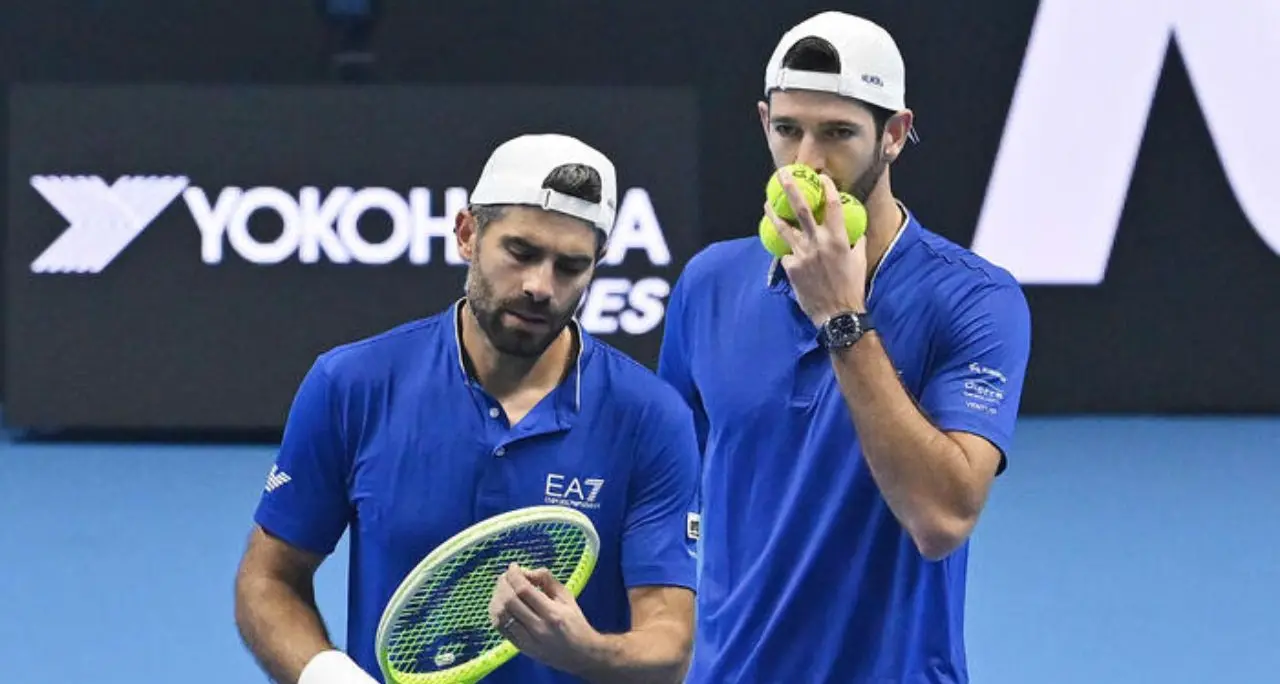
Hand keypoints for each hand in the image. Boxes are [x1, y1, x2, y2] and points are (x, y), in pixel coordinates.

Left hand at [488, 563, 600, 674]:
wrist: (580, 655)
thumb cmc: (575, 623)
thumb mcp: (567, 597)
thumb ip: (548, 581)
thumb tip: (527, 572)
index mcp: (552, 613)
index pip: (524, 590)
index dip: (514, 575)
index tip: (513, 566)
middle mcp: (538, 627)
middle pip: (509, 601)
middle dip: (503, 584)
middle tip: (505, 576)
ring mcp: (527, 640)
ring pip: (501, 616)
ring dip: (496, 598)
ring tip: (501, 589)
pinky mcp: (520, 647)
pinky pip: (500, 628)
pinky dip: (495, 613)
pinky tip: (499, 604)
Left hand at [765, 168, 868, 325]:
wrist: (837, 314)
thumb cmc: (852, 286)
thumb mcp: (859, 259)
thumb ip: (854, 240)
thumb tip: (852, 228)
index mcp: (838, 239)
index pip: (832, 206)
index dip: (826, 188)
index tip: (821, 177)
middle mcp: (818, 243)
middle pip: (801, 210)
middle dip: (790, 189)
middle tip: (782, 175)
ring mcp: (802, 255)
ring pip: (783, 229)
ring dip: (773, 214)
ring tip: (767, 203)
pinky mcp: (791, 268)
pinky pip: (787, 254)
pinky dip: (787, 251)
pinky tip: (785, 249)